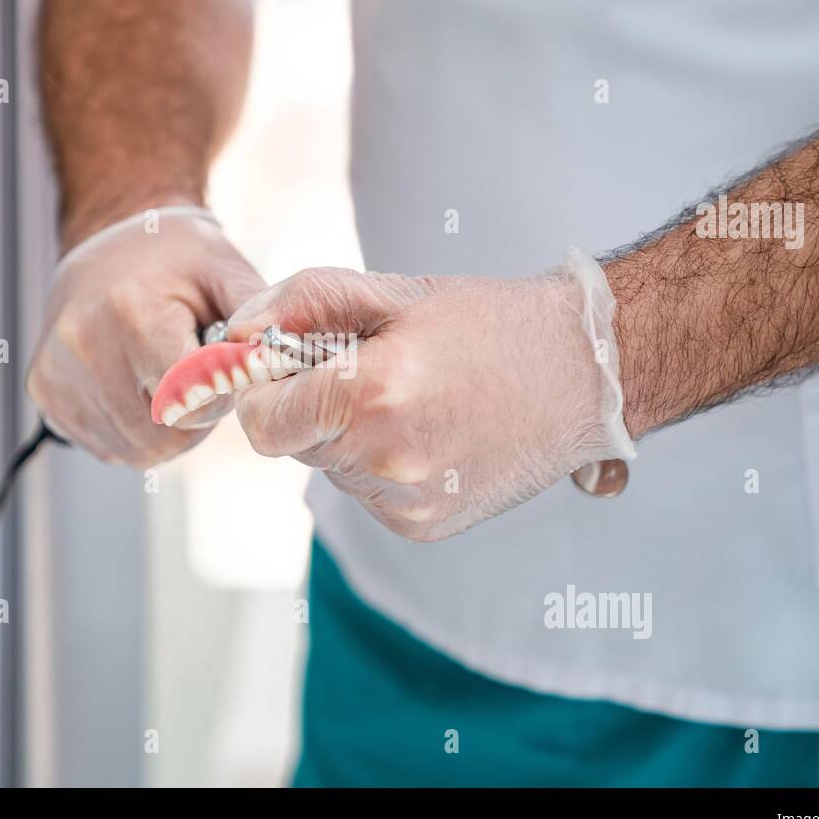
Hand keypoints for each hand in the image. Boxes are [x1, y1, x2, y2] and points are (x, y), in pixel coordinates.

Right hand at [27, 208, 264, 466]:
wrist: (111, 243)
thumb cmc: (178, 259)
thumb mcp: (227, 270)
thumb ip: (258, 321)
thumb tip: (277, 365)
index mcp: (131, 310)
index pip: (189, 398)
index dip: (218, 395)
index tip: (223, 370)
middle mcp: (83, 343)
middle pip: (163, 434)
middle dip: (194, 417)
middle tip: (199, 378)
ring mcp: (56, 370)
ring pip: (136, 449)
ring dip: (167, 429)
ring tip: (168, 379)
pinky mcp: (44, 390)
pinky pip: (107, 446)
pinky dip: (134, 430)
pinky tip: (138, 387)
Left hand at [226, 250, 635, 540]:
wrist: (583, 373)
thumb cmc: (489, 323)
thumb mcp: (393, 293)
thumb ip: (303, 304)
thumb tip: (235, 334)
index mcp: (372, 395)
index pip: (261, 421)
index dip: (261, 390)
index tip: (283, 365)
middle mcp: (386, 460)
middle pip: (294, 445)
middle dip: (308, 407)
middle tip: (363, 369)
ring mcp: (407, 501)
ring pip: (331, 470)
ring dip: (346, 436)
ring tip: (410, 398)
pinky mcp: (423, 525)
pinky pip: (367, 494)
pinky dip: (379, 463)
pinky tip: (429, 431)